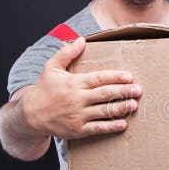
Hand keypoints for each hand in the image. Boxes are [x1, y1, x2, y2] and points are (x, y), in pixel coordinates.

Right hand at [20, 36, 141, 138]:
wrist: (30, 115)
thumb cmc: (43, 90)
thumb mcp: (51, 67)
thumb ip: (67, 53)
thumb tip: (81, 39)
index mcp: (74, 83)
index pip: (99, 79)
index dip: (115, 77)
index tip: (129, 76)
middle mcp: (77, 99)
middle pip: (105, 94)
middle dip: (123, 91)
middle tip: (138, 90)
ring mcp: (78, 116)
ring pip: (104, 111)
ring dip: (121, 108)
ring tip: (134, 104)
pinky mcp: (78, 130)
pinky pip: (97, 128)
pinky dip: (110, 126)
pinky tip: (122, 123)